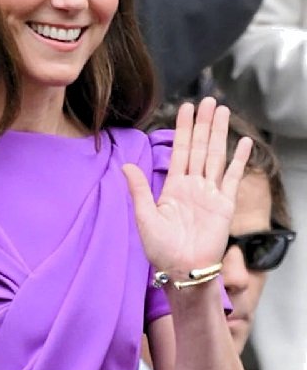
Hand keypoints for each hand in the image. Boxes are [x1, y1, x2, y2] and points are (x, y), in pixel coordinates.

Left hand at [123, 98, 251, 276]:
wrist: (181, 269)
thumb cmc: (160, 248)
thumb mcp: (144, 217)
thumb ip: (138, 190)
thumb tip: (125, 165)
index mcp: (173, 186)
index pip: (179, 150)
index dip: (182, 129)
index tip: (185, 108)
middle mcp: (193, 186)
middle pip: (199, 147)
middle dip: (203, 124)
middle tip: (209, 100)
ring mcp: (210, 194)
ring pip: (215, 156)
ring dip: (219, 134)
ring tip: (223, 111)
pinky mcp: (225, 205)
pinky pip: (232, 178)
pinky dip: (238, 160)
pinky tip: (243, 143)